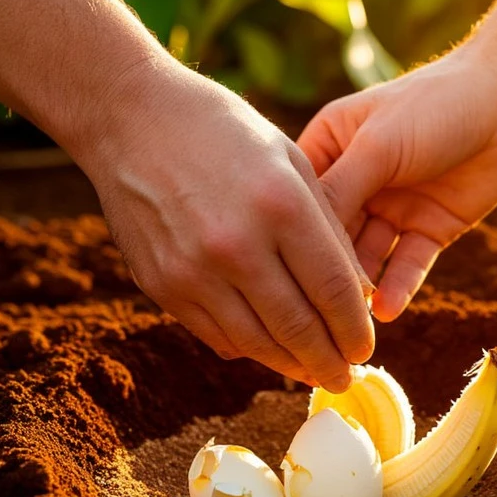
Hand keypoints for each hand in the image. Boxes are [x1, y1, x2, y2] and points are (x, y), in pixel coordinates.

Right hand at [78, 60, 373, 391]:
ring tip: (312, 373)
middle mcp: (237, 245)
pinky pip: (215, 334)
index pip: (333, 291)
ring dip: (290, 366)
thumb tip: (360, 295)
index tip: (366, 349)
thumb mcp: (291, 161)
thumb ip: (329, 229)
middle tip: (345, 378)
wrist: (130, 118)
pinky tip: (267, 350)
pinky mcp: (162, 285)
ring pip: (256, 343)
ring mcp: (194, 270)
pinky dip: (248, 348)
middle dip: (329, 362)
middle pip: (298, 328)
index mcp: (280, 205)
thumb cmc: (224, 131)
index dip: (355, 330)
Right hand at [298, 49, 496, 320]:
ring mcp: (392, 207)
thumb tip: (300, 243)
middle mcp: (356, 180)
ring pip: (368, 256)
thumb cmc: (433, 105)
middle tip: (315, 307)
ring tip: (350, 317)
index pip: (302, 200)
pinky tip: (387, 311)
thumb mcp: (378, 145)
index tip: (279, 270)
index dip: (292, 233)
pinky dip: (398, 287)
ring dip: (361, 286)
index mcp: (330, 147)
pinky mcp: (427, 228)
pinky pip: (408, 264)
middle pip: (332, 234)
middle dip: (326, 269)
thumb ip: (340, 190)